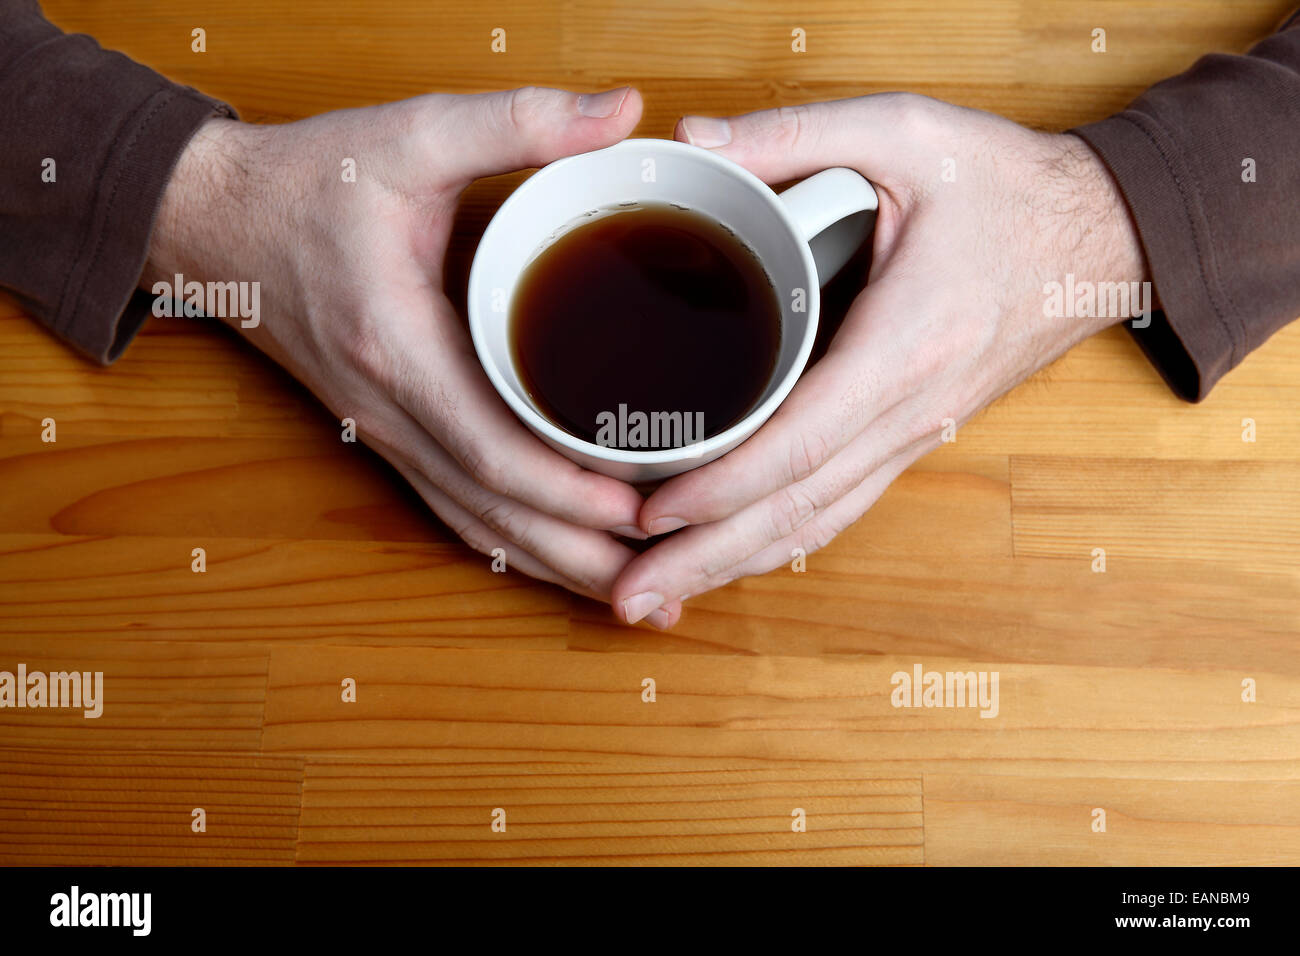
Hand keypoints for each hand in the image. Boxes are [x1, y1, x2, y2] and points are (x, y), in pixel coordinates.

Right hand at [143, 86, 681, 627]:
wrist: (218, 223)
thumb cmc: (307, 183)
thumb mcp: (408, 134)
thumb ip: (516, 121)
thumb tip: (620, 114)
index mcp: (398, 348)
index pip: (491, 448)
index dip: (568, 491)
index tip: (644, 510)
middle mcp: (391, 411)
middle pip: (494, 515)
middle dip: (583, 554)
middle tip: (670, 580)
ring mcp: (387, 433)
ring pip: (478, 528)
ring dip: (557, 568)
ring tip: (639, 597)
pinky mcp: (392, 434)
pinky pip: (458, 511)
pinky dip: (516, 545)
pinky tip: (565, 561)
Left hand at [611, 93, 1148, 624]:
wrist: (1100, 234)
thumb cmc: (1007, 187)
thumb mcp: (905, 131)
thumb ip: (794, 134)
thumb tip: (692, 146)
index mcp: (906, 344)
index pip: (800, 444)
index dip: (719, 489)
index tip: (646, 512)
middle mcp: (911, 410)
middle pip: (798, 510)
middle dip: (706, 558)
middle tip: (625, 596)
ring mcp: (915, 434)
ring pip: (817, 524)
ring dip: (735, 565)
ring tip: (658, 594)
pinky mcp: (911, 436)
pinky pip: (838, 505)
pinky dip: (778, 541)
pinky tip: (728, 554)